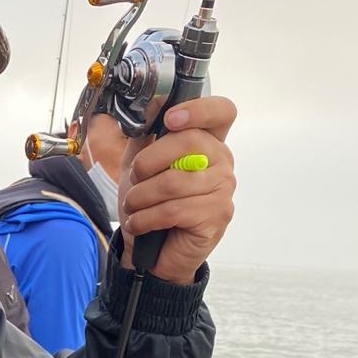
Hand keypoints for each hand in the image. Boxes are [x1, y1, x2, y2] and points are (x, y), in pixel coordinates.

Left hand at [119, 96, 236, 283]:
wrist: (151, 254)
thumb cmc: (150, 206)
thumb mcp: (139, 165)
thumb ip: (145, 134)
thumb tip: (152, 103)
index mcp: (207, 142)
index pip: (221, 112)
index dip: (198, 110)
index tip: (170, 120)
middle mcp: (221, 162)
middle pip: (189, 141)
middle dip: (148, 162)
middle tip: (135, 179)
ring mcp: (223, 189)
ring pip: (173, 181)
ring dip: (140, 197)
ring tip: (134, 207)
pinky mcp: (217, 215)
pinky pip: (174, 209)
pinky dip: (146, 218)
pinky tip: (140, 224)